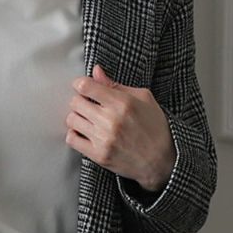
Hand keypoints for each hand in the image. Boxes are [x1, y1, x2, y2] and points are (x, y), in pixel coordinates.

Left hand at [65, 63, 174, 190]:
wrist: (161, 160)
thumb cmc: (155, 127)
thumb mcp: (143, 98)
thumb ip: (115, 85)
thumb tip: (96, 71)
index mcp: (122, 103)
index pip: (86, 86)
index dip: (80, 84)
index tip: (83, 87)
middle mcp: (111, 120)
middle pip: (75, 102)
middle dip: (79, 100)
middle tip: (87, 104)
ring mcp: (103, 139)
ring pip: (72, 120)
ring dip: (77, 117)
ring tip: (88, 119)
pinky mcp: (98, 155)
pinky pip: (72, 140)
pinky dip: (75, 134)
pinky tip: (84, 132)